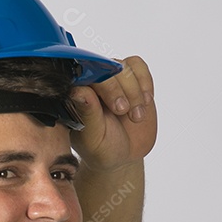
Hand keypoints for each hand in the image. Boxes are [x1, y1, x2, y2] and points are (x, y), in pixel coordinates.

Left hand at [69, 55, 156, 171]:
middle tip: (124, 112)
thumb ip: (87, 115)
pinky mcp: (130, 78)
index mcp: (76, 95)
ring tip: (136, 116)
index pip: (84, 75)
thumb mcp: (93, 139)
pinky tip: (145, 102)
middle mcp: (92, 83)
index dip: (104, 86)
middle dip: (120, 90)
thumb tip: (78, 90)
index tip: (117, 108)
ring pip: (124, 66)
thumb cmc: (103, 149)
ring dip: (135, 91)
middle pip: (107, 68)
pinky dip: (145, 82)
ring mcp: (111, 79)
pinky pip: (138, 66)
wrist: (124, 155)